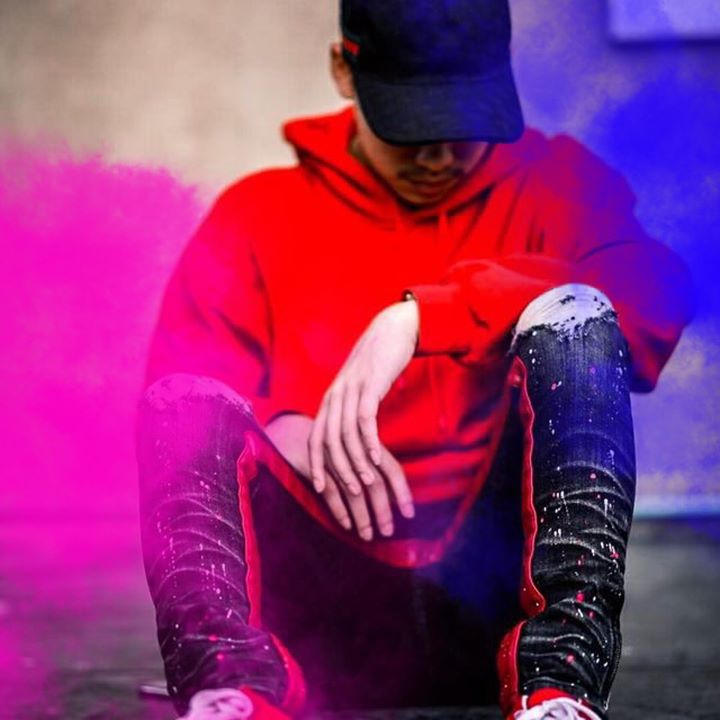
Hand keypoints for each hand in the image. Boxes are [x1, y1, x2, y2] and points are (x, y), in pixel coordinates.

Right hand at [264, 412, 414, 539]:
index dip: (403, 493)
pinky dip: (339, 509)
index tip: (409, 515)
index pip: (393, 470)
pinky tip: (347, 525)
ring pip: (353, 491)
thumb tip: (398, 495)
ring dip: (362, 515)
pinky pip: (330, 491)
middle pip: (375, 483)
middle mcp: (356, 449)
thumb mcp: (360, 448)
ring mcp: (335, 457)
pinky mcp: (316, 465)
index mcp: (371, 443)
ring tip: (368, 535)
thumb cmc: (339, 443)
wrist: (299, 428)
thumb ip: (379, 465)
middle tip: (388, 531)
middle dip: (382, 510)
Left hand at [308, 299, 418, 499]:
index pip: (316, 436)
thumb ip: (352, 407)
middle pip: (328, 439)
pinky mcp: (370, 384)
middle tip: (350, 494)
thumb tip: (352, 433)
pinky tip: (378, 459)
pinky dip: (370, 441)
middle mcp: (335, 394)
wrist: (394, 328)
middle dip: (337, 469)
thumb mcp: (360, 386)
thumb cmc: (380, 361)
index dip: (315, 463)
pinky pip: (365, 419)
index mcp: (331, 398)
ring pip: (346, 433)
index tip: (320, 487)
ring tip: (366, 483)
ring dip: (355, 461)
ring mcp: (351, 388)